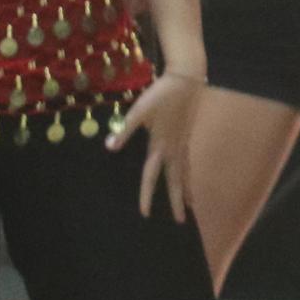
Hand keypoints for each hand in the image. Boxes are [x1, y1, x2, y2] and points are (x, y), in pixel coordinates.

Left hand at [110, 69, 200, 219]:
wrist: (186, 78)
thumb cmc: (161, 94)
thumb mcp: (138, 111)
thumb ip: (124, 130)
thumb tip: (109, 147)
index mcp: (160, 145)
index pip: (152, 176)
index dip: (147, 195)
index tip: (144, 214)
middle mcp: (174, 148)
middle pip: (176, 181)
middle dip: (178, 202)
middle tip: (181, 221)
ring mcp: (182, 142)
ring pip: (185, 172)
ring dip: (186, 190)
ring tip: (190, 204)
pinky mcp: (186, 135)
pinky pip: (187, 162)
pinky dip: (187, 173)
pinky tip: (186, 175)